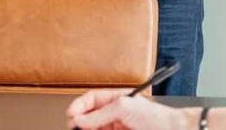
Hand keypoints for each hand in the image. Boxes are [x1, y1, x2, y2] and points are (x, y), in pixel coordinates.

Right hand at [66, 89, 195, 129]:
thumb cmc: (155, 116)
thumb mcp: (123, 107)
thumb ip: (100, 113)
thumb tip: (80, 119)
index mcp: (116, 99)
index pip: (92, 100)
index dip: (80, 106)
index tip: (71, 114)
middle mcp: (115, 114)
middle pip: (91, 117)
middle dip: (80, 122)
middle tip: (74, 127)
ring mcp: (117, 127)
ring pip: (95, 129)